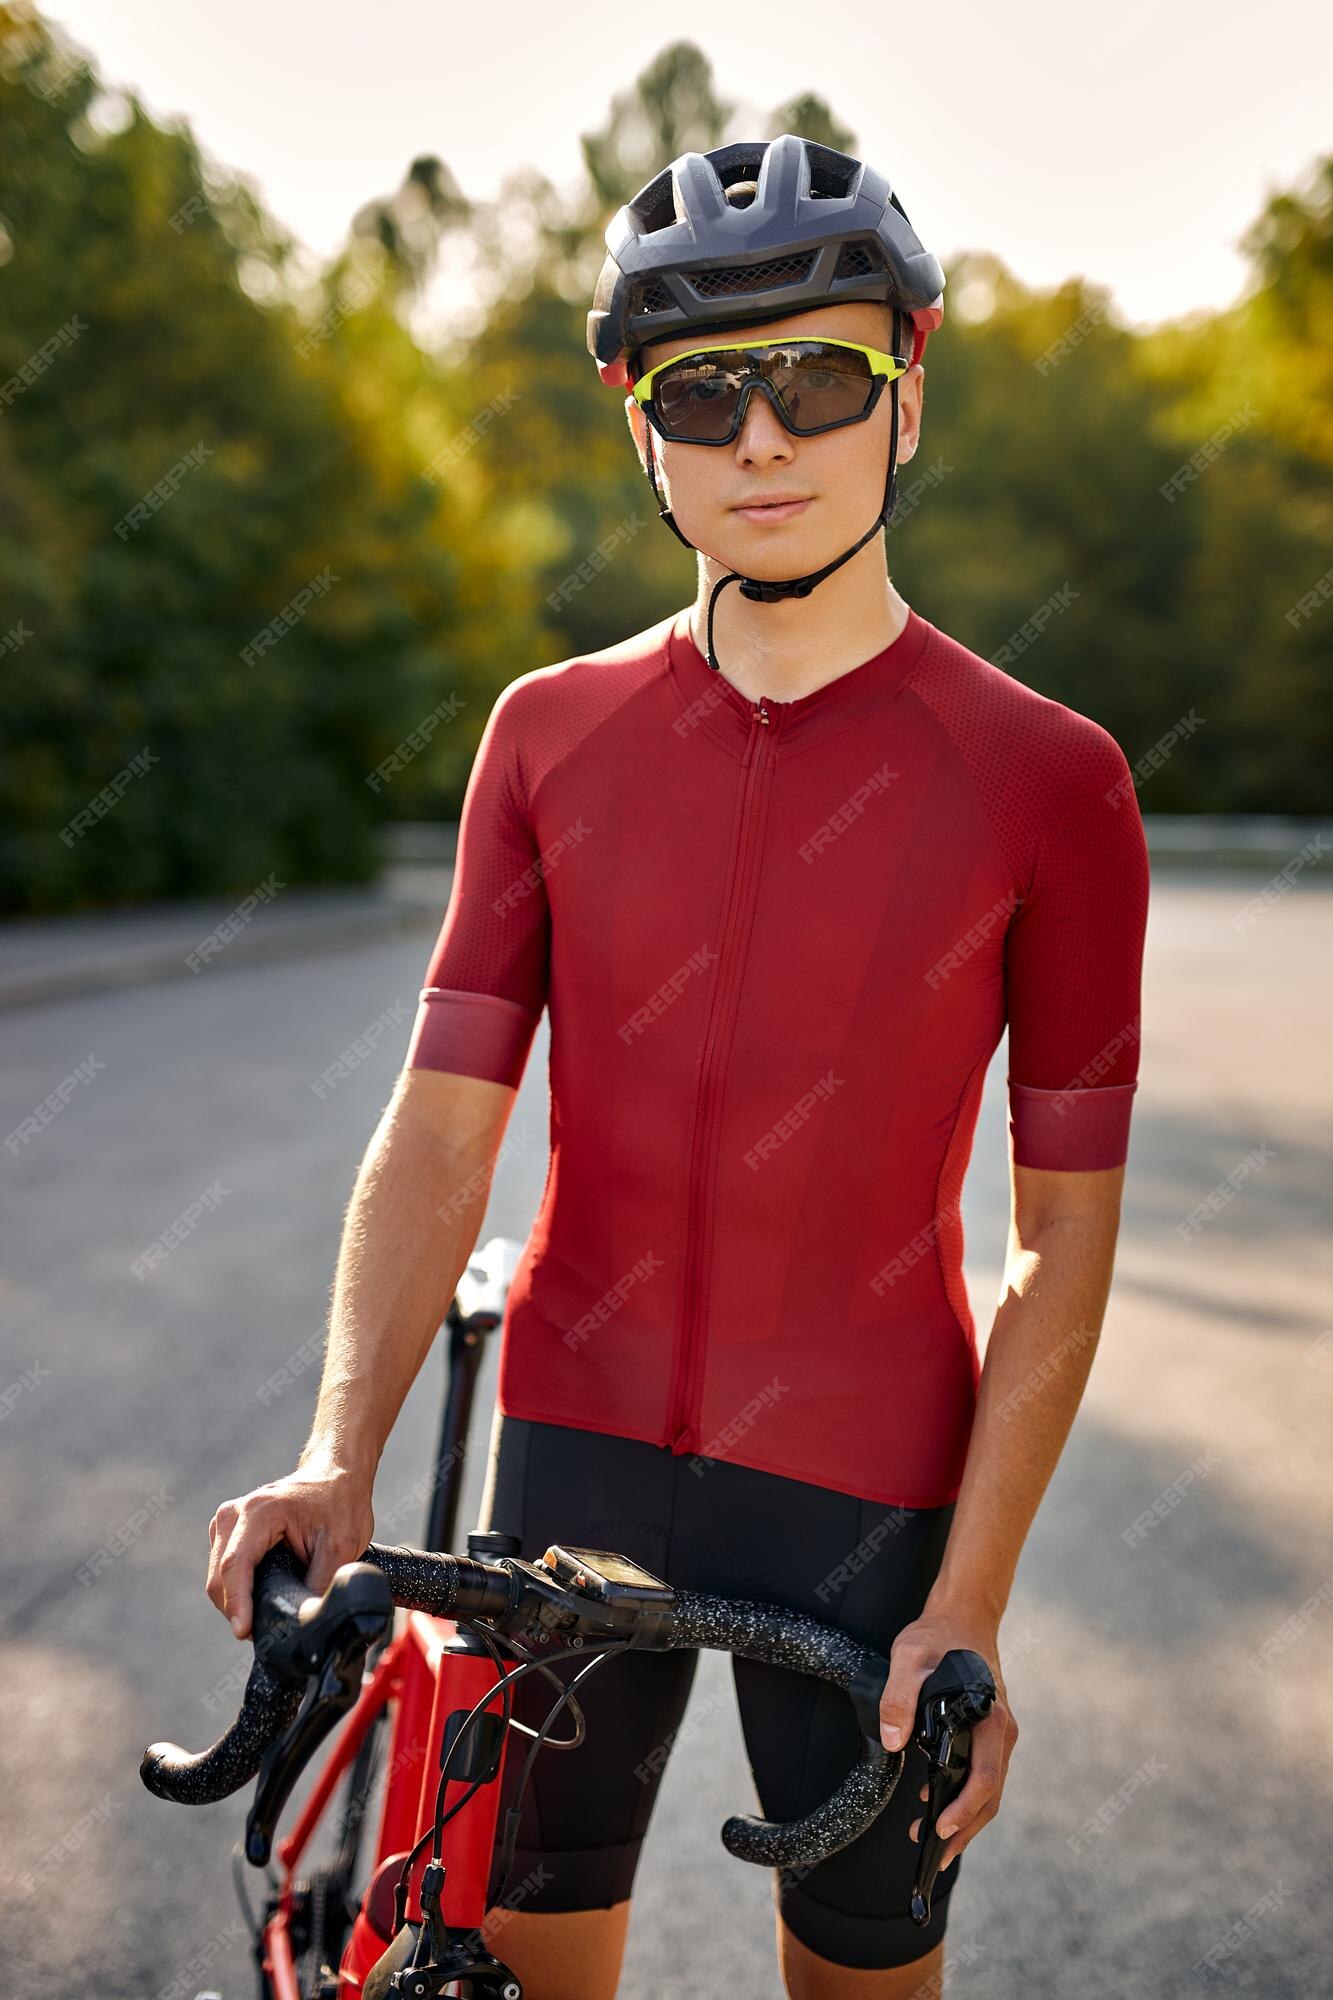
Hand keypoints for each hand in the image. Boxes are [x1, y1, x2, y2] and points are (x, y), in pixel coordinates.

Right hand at [206, 1443, 374, 1640]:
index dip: (237, 1603)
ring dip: (236, 1601)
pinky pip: (224, 1570)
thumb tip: (306, 1621)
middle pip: (221, 1577)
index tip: (243, 1632)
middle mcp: (234, 1514)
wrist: (335, 1474)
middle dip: (237, 1610)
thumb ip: (319, 1583)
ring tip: (267, 1615)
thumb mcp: (340, 1546)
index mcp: (259, 1512)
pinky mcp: (228, 1531)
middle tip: (265, 1634)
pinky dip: (237, 1589)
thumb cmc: (340, 1503)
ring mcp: (227, 1521)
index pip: (236, 1565)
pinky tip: (261, 1597)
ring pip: (219, 1577)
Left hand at [875, 1604, 1017, 1874]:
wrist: (963, 1615)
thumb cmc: (937, 1635)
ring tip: (934, 1842)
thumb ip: (899, 1697)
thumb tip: (894, 1741)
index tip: (942, 1828)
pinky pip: (983, 1774)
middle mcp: (1002, 1731)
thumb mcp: (909, 1658)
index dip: (965, 1808)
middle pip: (990, 1795)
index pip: (985, 1776)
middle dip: (964, 1829)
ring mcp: (999, 1734)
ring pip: (988, 1790)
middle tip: (935, 1856)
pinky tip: (938, 1804)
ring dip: (966, 1818)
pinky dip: (966, 1797)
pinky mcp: (989, 1733)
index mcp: (990, 1718)